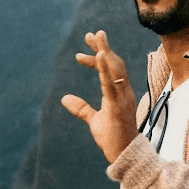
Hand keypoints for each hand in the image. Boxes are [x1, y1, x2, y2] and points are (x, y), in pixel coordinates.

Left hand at [61, 30, 138, 163]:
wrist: (124, 155)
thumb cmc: (113, 138)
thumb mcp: (93, 120)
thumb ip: (81, 108)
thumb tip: (64, 98)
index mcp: (119, 94)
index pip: (111, 70)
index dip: (97, 60)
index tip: (79, 54)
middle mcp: (124, 93)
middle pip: (115, 64)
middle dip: (103, 47)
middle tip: (90, 33)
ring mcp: (122, 98)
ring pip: (115, 69)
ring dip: (105, 51)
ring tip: (96, 36)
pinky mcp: (117, 106)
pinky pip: (110, 83)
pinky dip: (105, 68)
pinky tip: (99, 55)